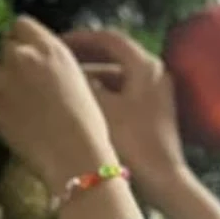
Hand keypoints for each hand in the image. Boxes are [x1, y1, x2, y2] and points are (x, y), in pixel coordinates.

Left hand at [0, 17, 115, 193]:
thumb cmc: (88, 125)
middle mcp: (23, 57)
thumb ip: (54, 64)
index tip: (26, 52)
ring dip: (2, 85)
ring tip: (21, 107)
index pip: (21, 25)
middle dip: (12, 62)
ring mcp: (3, 80)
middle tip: (25, 85)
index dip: (22, 40)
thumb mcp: (78, 80)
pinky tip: (15, 124)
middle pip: (5, 47)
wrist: (76, 158)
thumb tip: (40, 64)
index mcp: (50, 49)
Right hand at [63, 28, 186, 200]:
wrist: (163, 180)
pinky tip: (84, 100)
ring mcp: (156, 91)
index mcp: (145, 65)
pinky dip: (105, 90)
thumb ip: (83, 82)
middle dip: (85, 56)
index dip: (80, 38)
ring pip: (119, 74)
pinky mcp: (154, 109)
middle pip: (114, 54)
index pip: (109, 38)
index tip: (56, 43)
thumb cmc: (133, 141)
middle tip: (57, 58)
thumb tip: (65, 68)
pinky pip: (124, 90)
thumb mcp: (102, 107)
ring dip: (93, 74)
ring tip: (65, 80)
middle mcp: (155, 72)